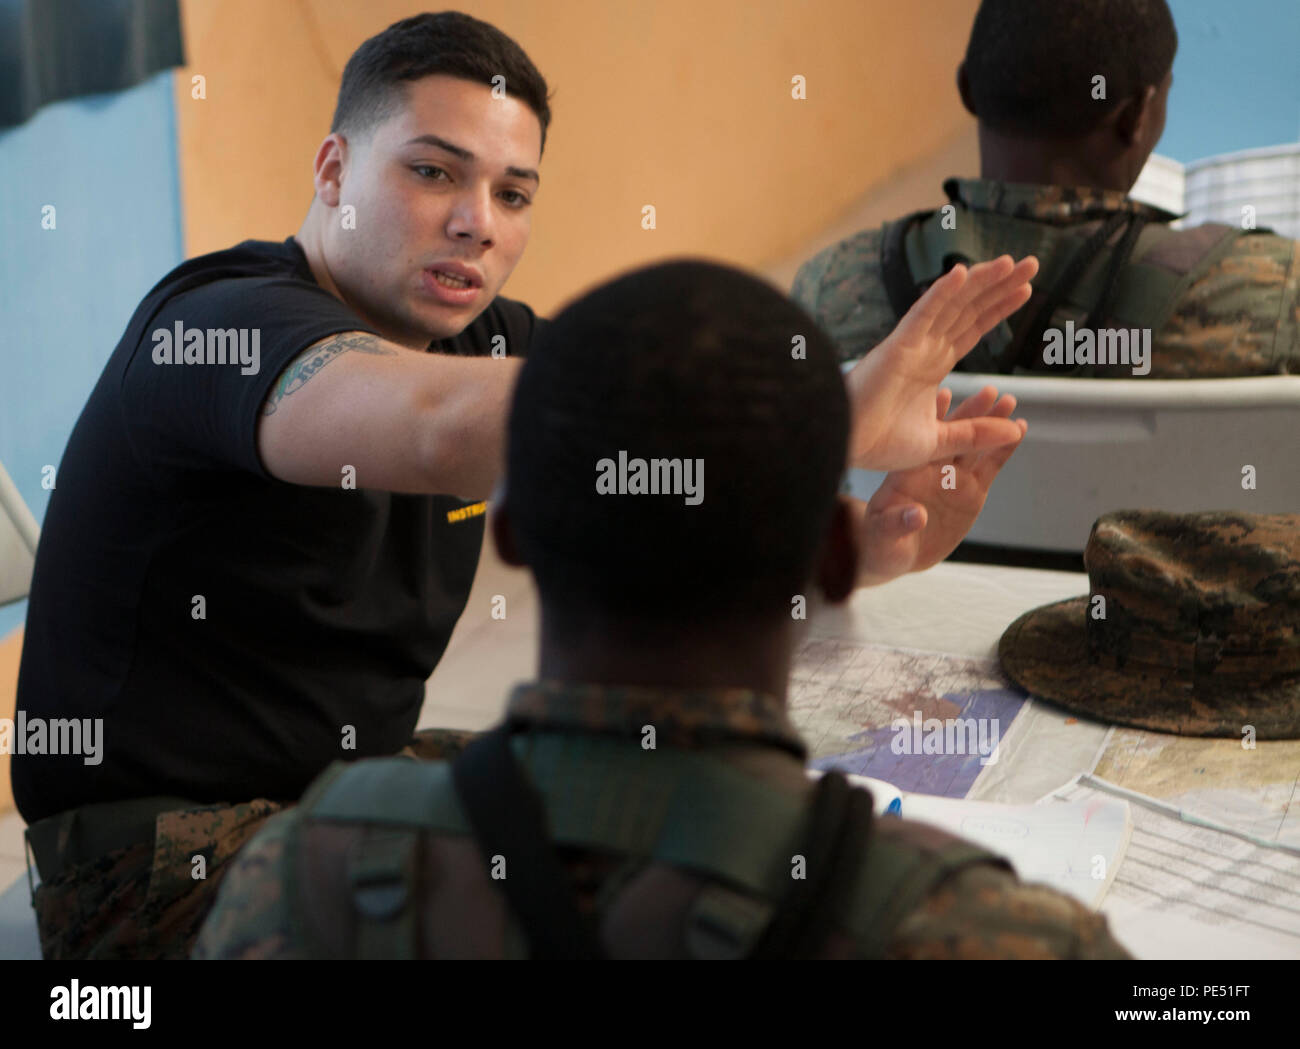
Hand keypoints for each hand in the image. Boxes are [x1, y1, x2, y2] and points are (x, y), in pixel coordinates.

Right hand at [845, 254, 1036, 470]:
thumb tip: (1016, 430)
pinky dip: (941, 293)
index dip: (998, 308)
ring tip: (1011, 262)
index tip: (1025, 290)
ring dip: (981, 281)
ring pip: (952, 305)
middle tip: (1030, 263)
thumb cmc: (878, 444)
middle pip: (969, 309)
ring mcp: (910, 345)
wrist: (843, 447)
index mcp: (931, 366)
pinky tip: (962, 273)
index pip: (973, 329)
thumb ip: (976, 433)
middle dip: (999, 286)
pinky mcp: (896, 347)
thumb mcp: (940, 442)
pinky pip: (923, 314)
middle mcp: (923, 349)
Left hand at [852, 385, 1025, 586]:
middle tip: (988, 391)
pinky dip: (1005, 448)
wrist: (897, 552)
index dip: (931, 419)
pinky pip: (991, 466)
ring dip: (992, 424)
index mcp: (906, 472)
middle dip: (970, 413)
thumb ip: (897, 524)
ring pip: (976, 445)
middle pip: (953, 435)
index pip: (919, 440)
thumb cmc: (881, 540)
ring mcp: (954, 477)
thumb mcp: (883, 536)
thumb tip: (916, 516)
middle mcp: (932, 468)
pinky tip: (1019, 429)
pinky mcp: (972, 491)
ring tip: (1009, 402)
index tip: (943, 395)